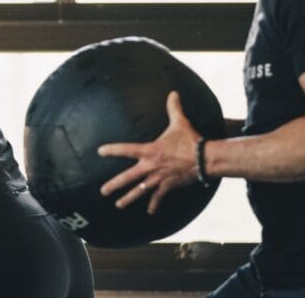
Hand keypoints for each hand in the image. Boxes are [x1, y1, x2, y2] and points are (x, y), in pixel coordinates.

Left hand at [97, 91, 200, 213]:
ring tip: (118, 205)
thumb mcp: (180, 122)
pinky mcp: (168, 186)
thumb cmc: (190, 140)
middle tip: (102, 191)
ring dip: (128, 199)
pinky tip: (150, 212)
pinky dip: (155, 205)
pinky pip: (158, 198)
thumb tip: (173, 92)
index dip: (111, 150)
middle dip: (114, 185)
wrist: (204, 159)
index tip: (99, 152)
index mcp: (149, 150)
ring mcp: (158, 178)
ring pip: (139, 192)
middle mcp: (150, 166)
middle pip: (127, 178)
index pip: (125, 149)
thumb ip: (173, 108)